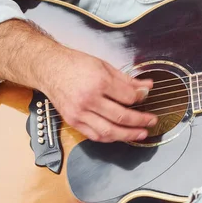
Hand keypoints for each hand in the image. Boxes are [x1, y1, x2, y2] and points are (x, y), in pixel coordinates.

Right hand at [41, 47, 157, 142]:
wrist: (49, 68)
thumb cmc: (75, 65)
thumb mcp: (104, 66)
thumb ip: (127, 80)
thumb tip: (147, 86)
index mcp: (99, 82)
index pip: (128, 97)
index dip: (140, 99)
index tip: (145, 97)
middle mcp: (89, 100)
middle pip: (121, 116)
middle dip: (140, 121)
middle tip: (151, 121)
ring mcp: (80, 113)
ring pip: (109, 131)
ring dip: (128, 135)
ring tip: (141, 134)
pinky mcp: (73, 121)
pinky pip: (95, 135)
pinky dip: (110, 138)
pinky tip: (121, 135)